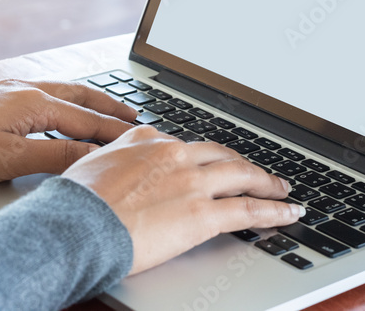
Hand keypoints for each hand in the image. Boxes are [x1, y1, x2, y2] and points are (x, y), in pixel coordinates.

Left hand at [0, 80, 137, 182]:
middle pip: (79, 95)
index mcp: (35, 102)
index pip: (86, 120)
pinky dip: (64, 99)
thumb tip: (94, 157)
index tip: (138, 139)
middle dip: (108, 105)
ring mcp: (11, 89)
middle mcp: (26, 88)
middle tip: (134, 115)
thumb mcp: (13, 159)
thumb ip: (57, 156)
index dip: (114, 132)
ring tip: (105, 108)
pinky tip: (61, 107)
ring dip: (87, 99)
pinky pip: (43, 92)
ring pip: (61, 91)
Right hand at [63, 126, 301, 274]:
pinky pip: (249, 209)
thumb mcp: (91, 165)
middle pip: (221, 154)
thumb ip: (114, 160)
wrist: (78, 224)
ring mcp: (191, 182)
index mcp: (146, 140)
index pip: (185, 145)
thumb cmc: (76, 202)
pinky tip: (289, 212)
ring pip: (243, 175)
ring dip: (268, 182)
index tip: (212, 164)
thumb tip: (116, 164)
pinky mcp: (203, 213)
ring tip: (282, 190)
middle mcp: (174, 153)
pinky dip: (275, 210)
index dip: (204, 158)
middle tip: (258, 172)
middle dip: (243, 164)